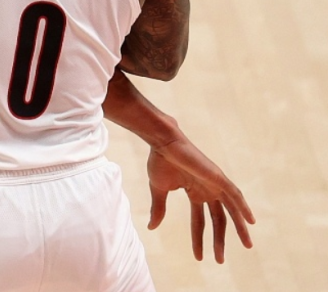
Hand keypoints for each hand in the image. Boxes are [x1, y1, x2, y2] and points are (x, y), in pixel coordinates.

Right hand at [146, 139, 254, 262]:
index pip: (200, 221)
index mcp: (195, 193)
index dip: (199, 239)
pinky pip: (235, 195)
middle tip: (220, 260)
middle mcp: (208, 190)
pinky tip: (250, 221)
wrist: (162, 142)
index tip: (199, 257)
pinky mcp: (218, 177)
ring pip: (232, 210)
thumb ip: (159, 209)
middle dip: (220, 240)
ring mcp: (215, 184)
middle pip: (218, 220)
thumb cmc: (160, 161)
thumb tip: (151, 227)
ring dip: (240, 228)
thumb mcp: (159, 190)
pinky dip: (244, 207)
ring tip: (247, 245)